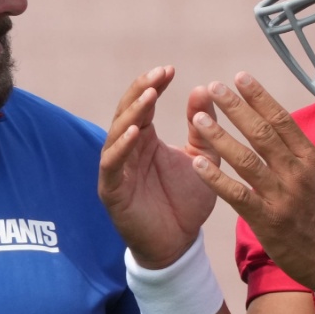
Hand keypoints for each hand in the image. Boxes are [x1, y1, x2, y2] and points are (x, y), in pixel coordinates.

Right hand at [98, 66, 218, 268]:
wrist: (179, 244)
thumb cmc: (186, 200)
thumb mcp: (201, 157)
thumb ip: (201, 127)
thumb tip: (202, 88)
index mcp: (144, 139)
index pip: (143, 103)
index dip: (152, 84)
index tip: (170, 69)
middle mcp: (127, 149)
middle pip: (126, 111)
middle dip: (141, 91)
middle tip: (159, 74)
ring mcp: (117, 169)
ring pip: (116, 133)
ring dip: (131, 114)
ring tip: (149, 97)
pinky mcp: (112, 191)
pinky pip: (112, 164)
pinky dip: (121, 147)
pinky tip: (135, 134)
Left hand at [188, 72, 314, 289]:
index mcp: (312, 161)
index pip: (283, 121)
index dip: (260, 98)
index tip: (241, 78)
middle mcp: (295, 174)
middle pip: (262, 134)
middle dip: (236, 108)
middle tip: (214, 87)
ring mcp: (281, 197)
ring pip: (246, 161)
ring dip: (221, 138)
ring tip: (199, 119)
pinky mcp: (267, 221)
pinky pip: (238, 196)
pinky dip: (217, 179)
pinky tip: (197, 164)